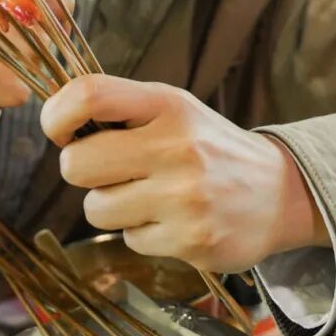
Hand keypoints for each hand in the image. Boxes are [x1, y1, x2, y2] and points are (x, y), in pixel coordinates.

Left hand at [40, 76, 327, 273]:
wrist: (279, 192)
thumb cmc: (209, 147)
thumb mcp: (174, 109)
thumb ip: (121, 109)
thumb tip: (57, 123)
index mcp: (168, 104)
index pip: (88, 95)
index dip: (57, 114)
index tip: (60, 130)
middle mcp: (177, 146)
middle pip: (76, 163)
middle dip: (82, 170)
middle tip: (109, 170)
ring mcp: (185, 197)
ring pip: (96, 208)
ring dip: (111, 206)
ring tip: (147, 196)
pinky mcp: (191, 241)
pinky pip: (129, 239)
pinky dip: (142, 232)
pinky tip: (171, 220)